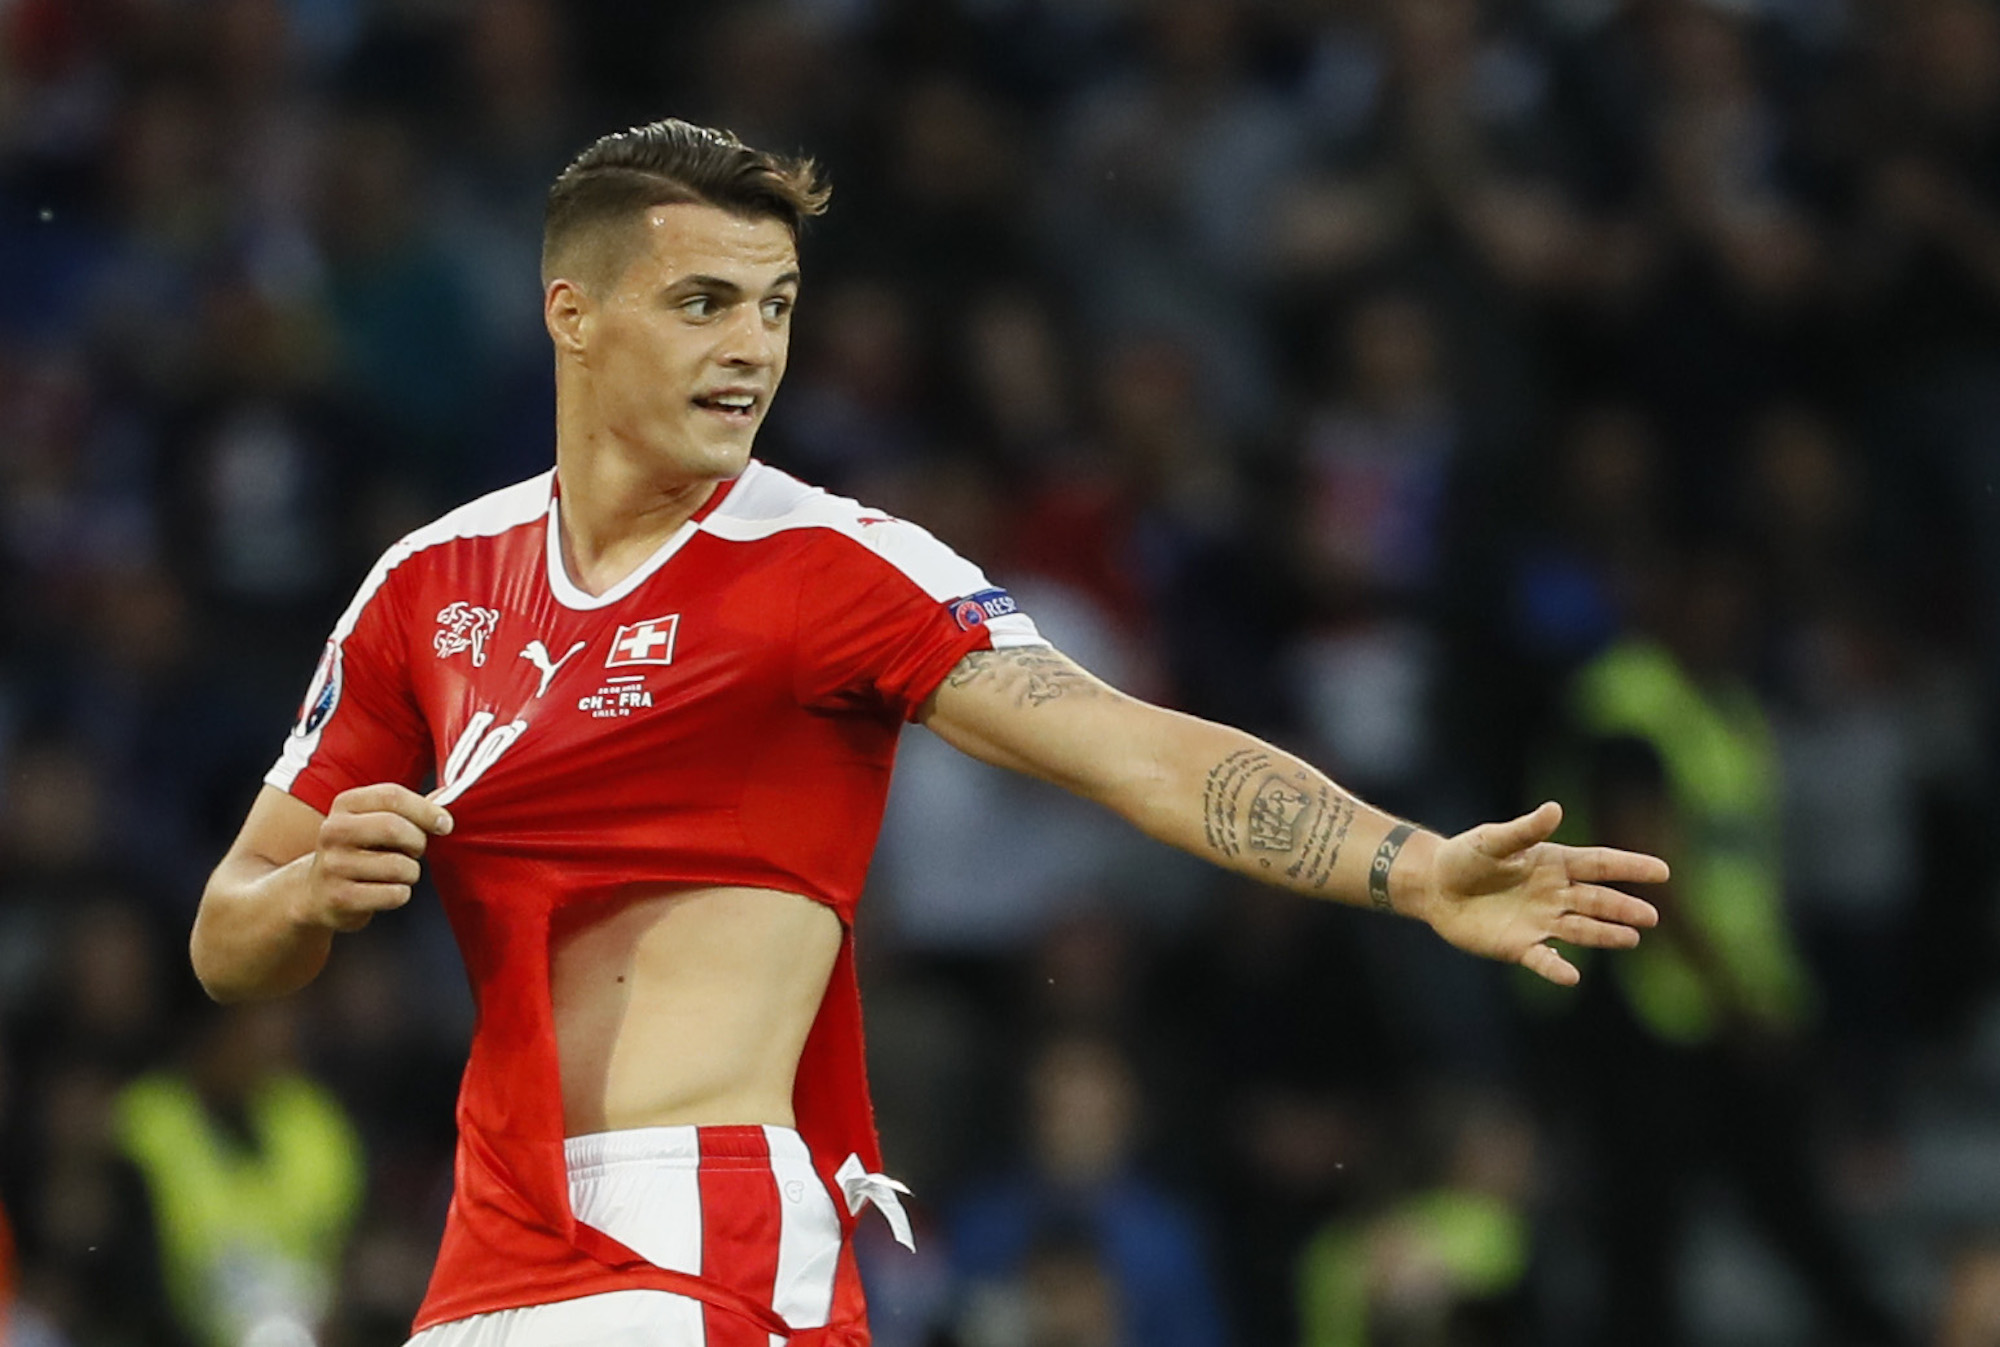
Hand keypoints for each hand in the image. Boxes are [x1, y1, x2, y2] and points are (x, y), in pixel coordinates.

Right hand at [297, 783, 453, 931]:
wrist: (316, 892)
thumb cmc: (358, 851)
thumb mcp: (374, 821)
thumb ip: (411, 808)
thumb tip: (450, 792)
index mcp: (345, 804)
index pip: (393, 796)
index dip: (426, 810)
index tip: (444, 824)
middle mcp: (333, 831)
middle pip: (394, 827)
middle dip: (418, 842)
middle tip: (417, 850)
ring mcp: (333, 865)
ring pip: (399, 866)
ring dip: (412, 872)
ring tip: (399, 872)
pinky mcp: (339, 898)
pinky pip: (393, 894)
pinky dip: (401, 894)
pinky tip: (388, 890)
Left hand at [1414, 801, 1665, 985]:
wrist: (1435, 887)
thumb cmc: (1466, 857)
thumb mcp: (1493, 840)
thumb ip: (1524, 830)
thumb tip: (1555, 809)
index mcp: (1554, 863)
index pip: (1600, 864)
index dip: (1631, 867)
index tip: (1663, 871)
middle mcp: (1554, 894)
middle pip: (1597, 901)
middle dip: (1624, 908)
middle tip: (1651, 916)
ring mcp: (1540, 921)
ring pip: (1581, 930)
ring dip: (1605, 935)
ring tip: (1632, 938)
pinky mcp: (1519, 946)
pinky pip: (1543, 959)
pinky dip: (1557, 968)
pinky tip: (1573, 978)